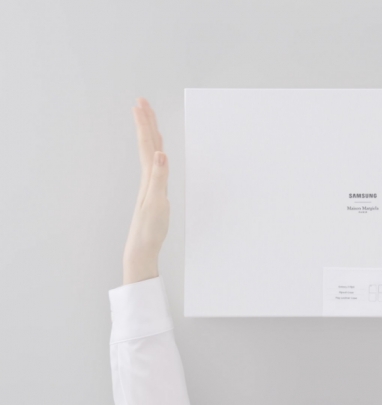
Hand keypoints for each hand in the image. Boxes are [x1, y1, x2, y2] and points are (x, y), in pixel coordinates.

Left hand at [122, 98, 169, 284]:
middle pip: (147, 143)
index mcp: (149, 176)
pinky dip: (157, 152)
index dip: (144, 124)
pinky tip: (159, 152)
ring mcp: (150, 183)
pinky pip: (156, 164)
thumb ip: (159, 177)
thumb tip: (160, 153)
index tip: (140, 104)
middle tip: (142, 102)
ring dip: (150, 133)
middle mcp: (148, 176)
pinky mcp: (155, 191)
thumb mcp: (156, 202)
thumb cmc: (149, 228)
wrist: (142, 247)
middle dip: (146, 121)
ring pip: (151, 152)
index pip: (147, 144)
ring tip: (149, 119)